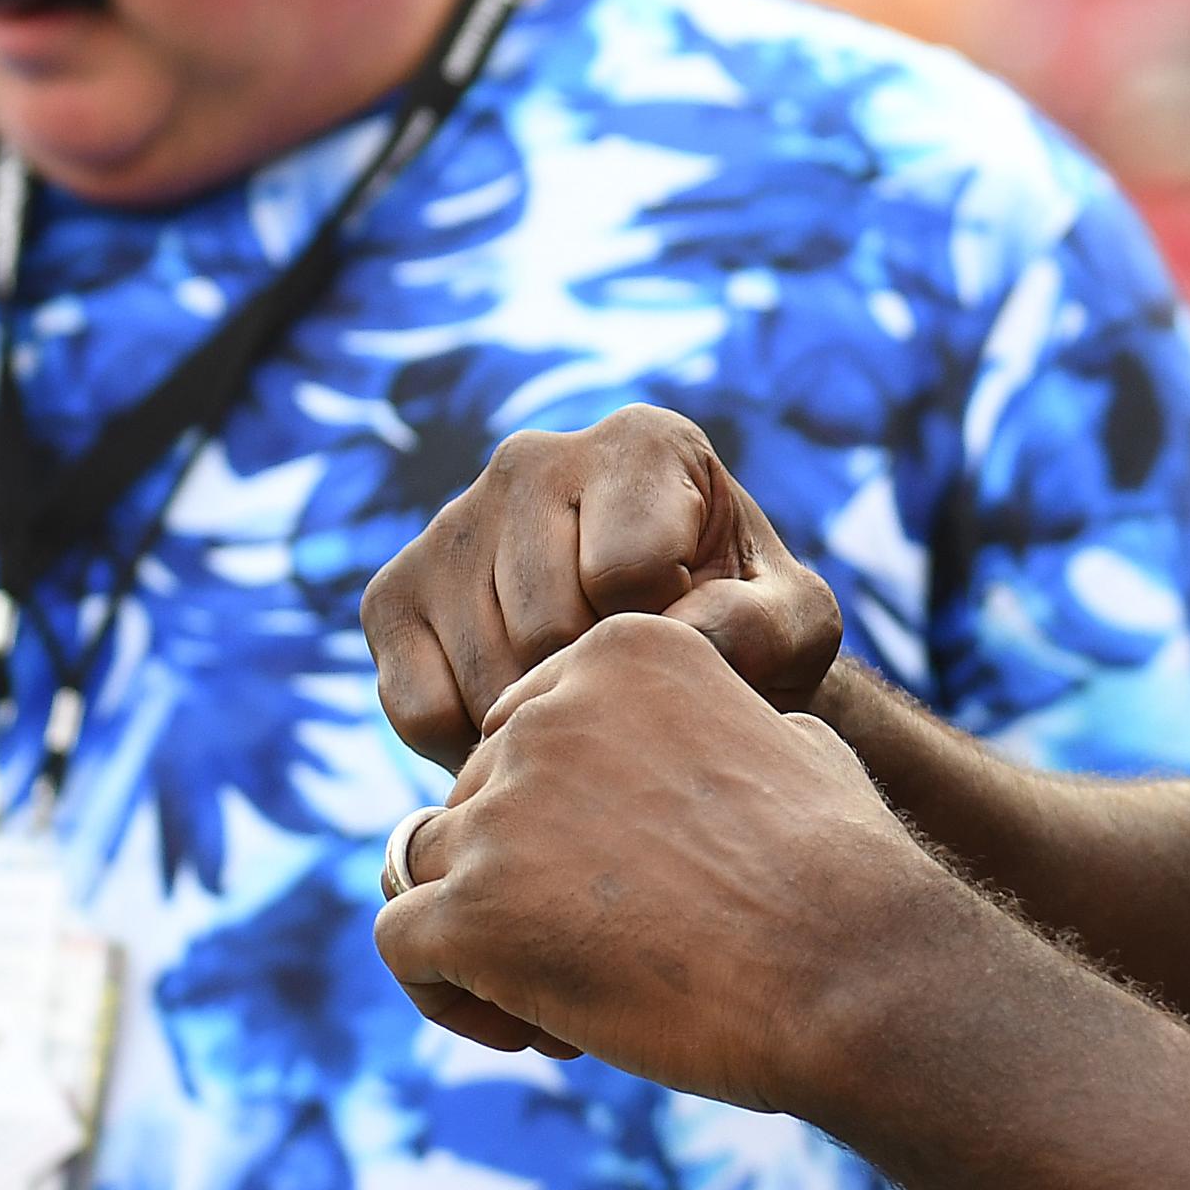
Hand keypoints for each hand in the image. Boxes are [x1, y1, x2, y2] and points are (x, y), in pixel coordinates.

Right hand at [363, 405, 841, 769]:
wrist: (676, 657)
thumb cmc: (746, 631)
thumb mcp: (796, 628)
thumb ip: (767, 627)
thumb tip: (679, 629)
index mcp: (643, 442)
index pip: (630, 568)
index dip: (671, 635)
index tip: (695, 636)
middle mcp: (533, 459)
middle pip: (550, 626)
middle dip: (602, 685)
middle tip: (638, 688)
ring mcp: (452, 524)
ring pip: (484, 671)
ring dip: (543, 720)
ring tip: (592, 701)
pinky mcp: (392, 596)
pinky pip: (418, 707)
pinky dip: (473, 746)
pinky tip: (528, 719)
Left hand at [373, 612, 945, 1113]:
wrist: (853, 972)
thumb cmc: (847, 871)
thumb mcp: (798, 748)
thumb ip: (718, 730)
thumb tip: (715, 747)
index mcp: (623, 652)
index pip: (529, 725)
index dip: (565, 812)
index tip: (632, 875)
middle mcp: (545, 714)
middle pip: (477, 797)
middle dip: (524, 877)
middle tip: (613, 950)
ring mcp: (499, 812)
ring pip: (428, 864)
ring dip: (482, 929)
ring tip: (569, 995)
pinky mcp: (468, 911)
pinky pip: (401, 942)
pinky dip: (451, 991)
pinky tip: (535, 1026)